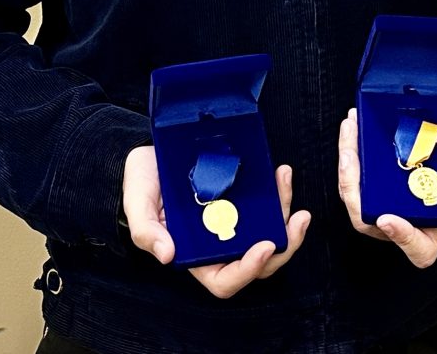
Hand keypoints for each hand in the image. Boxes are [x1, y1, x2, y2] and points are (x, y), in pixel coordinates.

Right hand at [122, 145, 310, 298]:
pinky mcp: (242, 199)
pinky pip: (267, 205)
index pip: (226, 280)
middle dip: (285, 245)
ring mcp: (235, 222)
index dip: (248, 270)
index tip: (265, 246)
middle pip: (260, 261)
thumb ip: (146, 232)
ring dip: (285, 214)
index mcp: (196, 257)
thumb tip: (168, 256)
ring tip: (287, 183)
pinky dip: (278, 192)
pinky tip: (280, 173)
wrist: (149, 155)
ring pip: (270, 231)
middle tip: (299, 219)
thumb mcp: (137, 207)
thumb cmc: (142, 185)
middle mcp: (220, 244)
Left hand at [336, 108, 436, 268]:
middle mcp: (398, 225)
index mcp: (428, 233)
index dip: (403, 238)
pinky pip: (351, 177)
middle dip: (354, 186)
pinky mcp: (366, 189)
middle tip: (352, 155)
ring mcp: (379, 208)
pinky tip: (353, 124)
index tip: (389, 219)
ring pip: (353, 195)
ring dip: (347, 161)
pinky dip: (350, 150)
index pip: (417, 249)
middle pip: (367, 219)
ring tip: (351, 126)